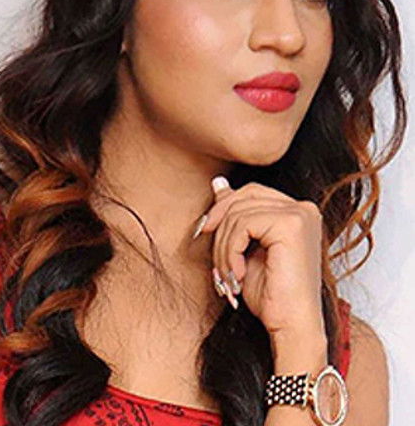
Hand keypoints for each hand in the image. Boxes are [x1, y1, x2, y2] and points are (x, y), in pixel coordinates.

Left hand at [194, 176, 325, 339]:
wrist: (291, 327)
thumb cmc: (271, 296)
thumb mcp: (245, 248)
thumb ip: (235, 215)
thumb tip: (217, 182)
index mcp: (297, 211)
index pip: (250, 192)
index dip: (224, 208)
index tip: (206, 231)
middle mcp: (303, 208)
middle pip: (244, 196)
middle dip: (221, 224)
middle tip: (215, 259)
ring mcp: (300, 214)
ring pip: (239, 212)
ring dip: (224, 246)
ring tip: (228, 275)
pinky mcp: (292, 224)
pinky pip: (243, 224)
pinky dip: (231, 250)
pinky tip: (238, 273)